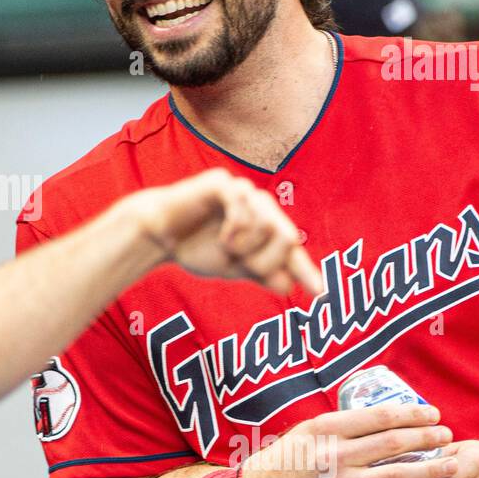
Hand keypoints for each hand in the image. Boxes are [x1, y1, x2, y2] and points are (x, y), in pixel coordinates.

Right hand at [121, 169, 323, 295]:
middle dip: (264, 260)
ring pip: (269, 223)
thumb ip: (261, 275)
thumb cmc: (196, 247)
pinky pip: (244, 204)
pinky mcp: (223, 183)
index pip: (293, 250)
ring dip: (247, 245)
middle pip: (288, 237)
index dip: (306, 271)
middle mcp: (261, 207)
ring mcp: (244, 192)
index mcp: (266, 228)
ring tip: (226, 246)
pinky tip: (224, 238)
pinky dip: (236, 227)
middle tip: (241, 264)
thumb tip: (288, 286)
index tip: (320, 294)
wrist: (159, 235)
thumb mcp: (233, 268)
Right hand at [243, 403, 457, 477]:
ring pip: (395, 476)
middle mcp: (334, 455)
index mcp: (327, 429)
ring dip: (429, 470)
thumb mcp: (310, 428)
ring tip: (451, 464)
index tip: (432, 414)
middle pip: (392, 443)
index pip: (379, 416)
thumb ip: (344, 423)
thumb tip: (388, 414)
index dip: (412, 414)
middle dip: (426, 438)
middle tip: (448, 434)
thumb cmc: (291, 455)